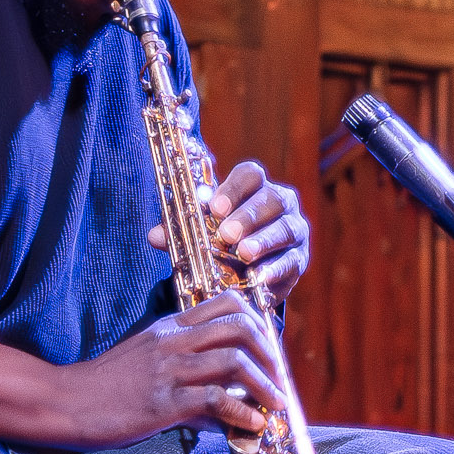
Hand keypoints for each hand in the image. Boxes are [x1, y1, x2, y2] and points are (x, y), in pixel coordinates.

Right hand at [56, 292, 284, 443]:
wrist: (66, 402)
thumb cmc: (105, 388)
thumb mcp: (146, 366)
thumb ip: (187, 378)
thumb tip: (224, 407)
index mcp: (169, 327)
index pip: (226, 302)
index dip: (258, 321)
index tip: (269, 349)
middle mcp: (173, 341)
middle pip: (239, 326)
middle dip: (270, 352)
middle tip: (279, 378)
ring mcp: (168, 370)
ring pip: (233, 360)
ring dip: (265, 384)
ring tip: (276, 405)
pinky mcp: (163, 402)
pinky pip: (215, 399)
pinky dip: (242, 412)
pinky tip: (252, 425)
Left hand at [148, 160, 310, 299]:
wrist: (251, 272)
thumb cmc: (225, 242)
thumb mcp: (204, 232)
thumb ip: (182, 230)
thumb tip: (155, 235)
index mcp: (256, 187)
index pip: (250, 175)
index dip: (233, 188)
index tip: (214, 207)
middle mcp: (281, 203)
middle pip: (271, 199)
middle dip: (248, 216)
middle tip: (226, 234)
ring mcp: (294, 230)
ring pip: (285, 229)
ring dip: (263, 241)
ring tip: (243, 253)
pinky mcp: (299, 259)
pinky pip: (291, 261)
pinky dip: (275, 270)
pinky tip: (259, 278)